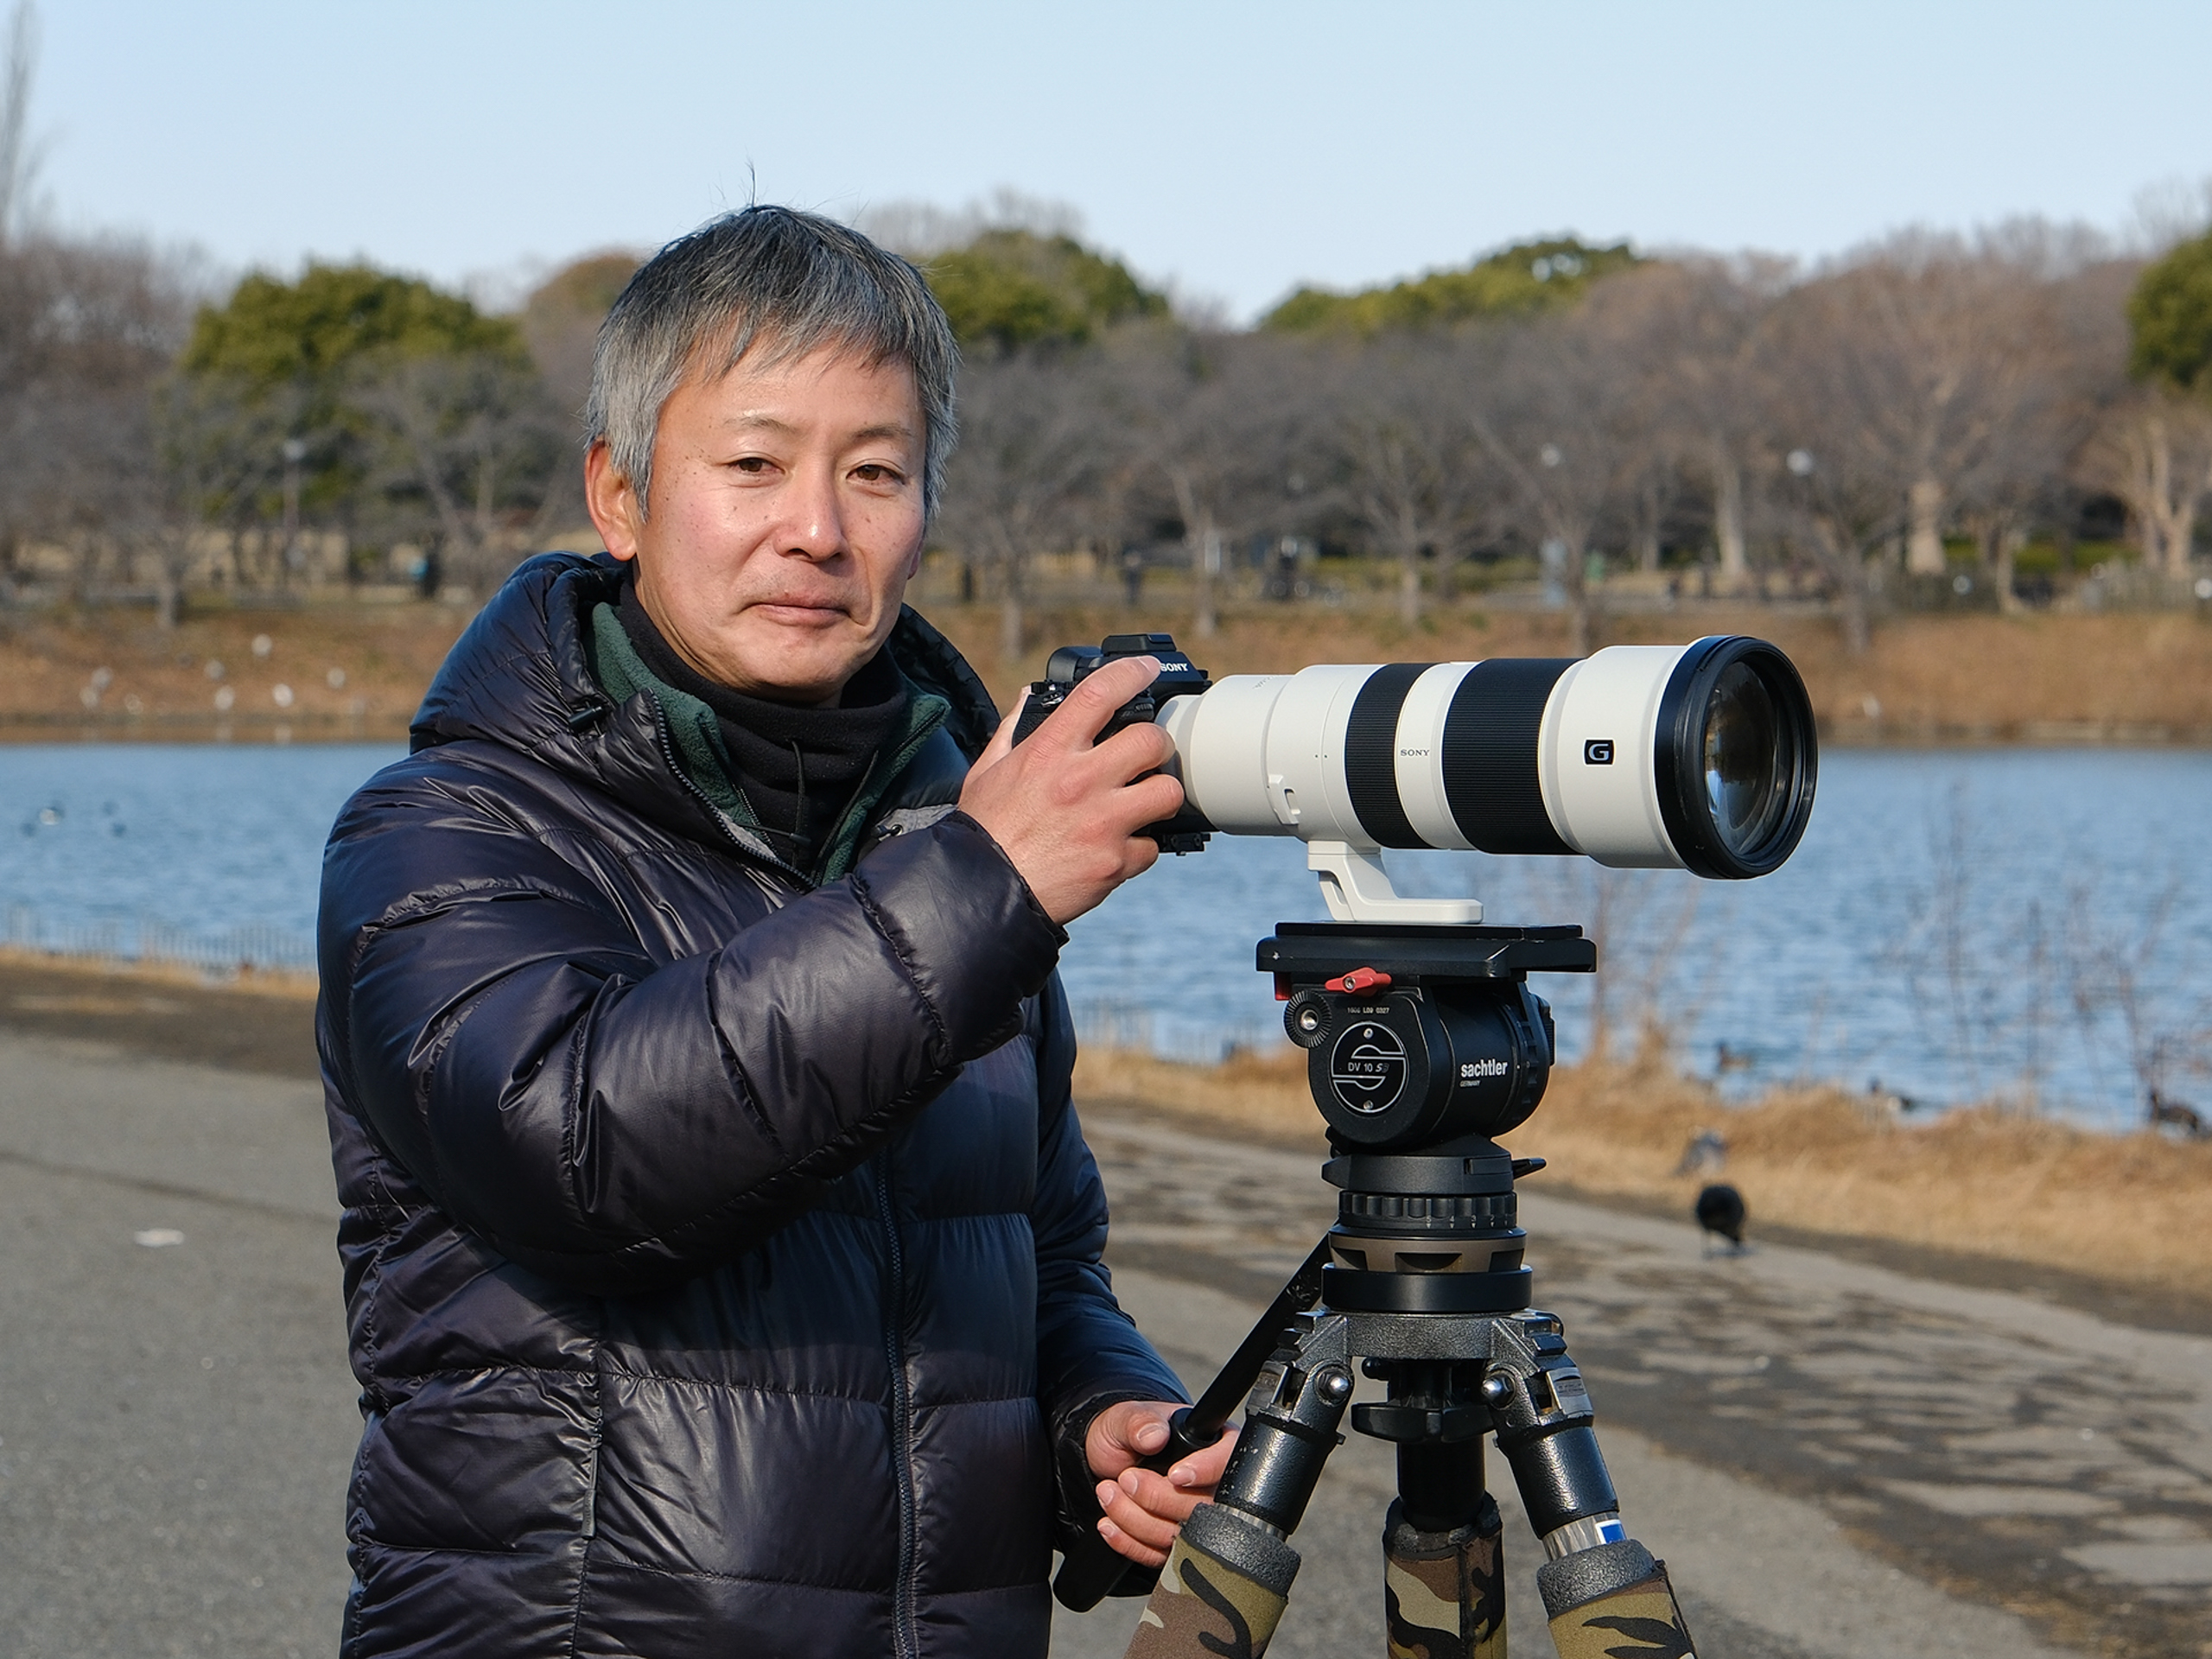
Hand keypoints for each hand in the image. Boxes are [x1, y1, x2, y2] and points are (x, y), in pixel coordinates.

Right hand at [958, 656, 1185, 925]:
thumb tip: (1027, 697)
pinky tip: (1120, 847)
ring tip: (1144, 802)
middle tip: (1147, 757)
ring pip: (1168, 792)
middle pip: (1152, 740)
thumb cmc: (983, 831)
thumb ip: (1013, 730)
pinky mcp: (1114, 862)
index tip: (1147, 670)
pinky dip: (1140, 848)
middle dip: (1157, 745)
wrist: (981, 894)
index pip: (1100, 693)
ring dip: (1161, 796)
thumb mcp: (987, 770)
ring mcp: (1102, 822)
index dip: (1132, 672)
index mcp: (1049, 751)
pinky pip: (1152, 847)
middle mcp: (1080, 781)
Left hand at [1084, 1401, 1237, 1568]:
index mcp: (1214, 1444)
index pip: (1227, 1461)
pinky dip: (1130, 1543)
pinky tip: (1109, 1523)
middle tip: (1126, 1479)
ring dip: (1136, 1520)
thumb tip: (1156, 1435)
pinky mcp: (1175, 1542)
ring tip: (1108, 1493)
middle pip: (1204, 1507)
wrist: (1107, 1459)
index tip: (1174, 1474)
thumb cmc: (1126, 1433)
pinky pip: (1160, 1556)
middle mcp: (1211, 1484)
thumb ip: (1140, 1422)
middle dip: (1158, 1498)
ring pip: (1180, 1536)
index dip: (1206, 1470)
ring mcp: (1194, 1517)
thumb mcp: (1126, 1418)